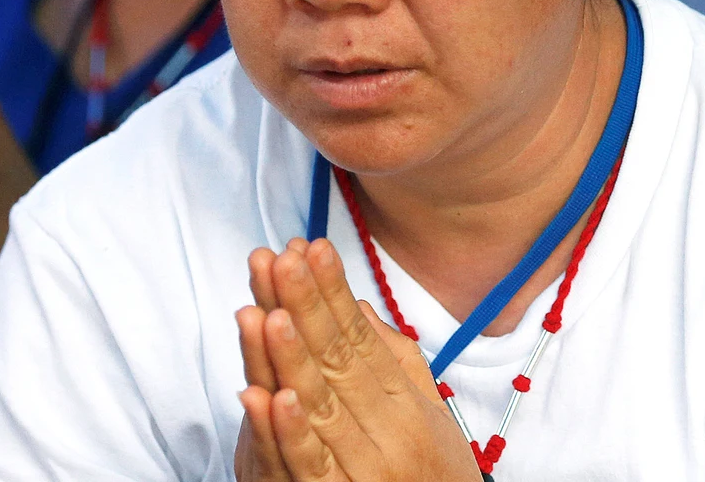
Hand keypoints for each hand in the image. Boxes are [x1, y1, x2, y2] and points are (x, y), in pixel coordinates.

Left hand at [233, 238, 477, 481]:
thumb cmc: (438, 478)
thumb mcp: (429, 415)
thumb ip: (395, 362)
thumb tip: (360, 311)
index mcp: (405, 401)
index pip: (359, 336)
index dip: (332, 291)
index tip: (310, 246)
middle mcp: (388, 428)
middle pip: (336, 359)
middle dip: (306, 305)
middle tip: (279, 259)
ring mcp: (366, 465)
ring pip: (320, 403)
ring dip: (290, 356)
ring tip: (266, 310)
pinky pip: (312, 464)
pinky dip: (289, 431)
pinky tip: (266, 395)